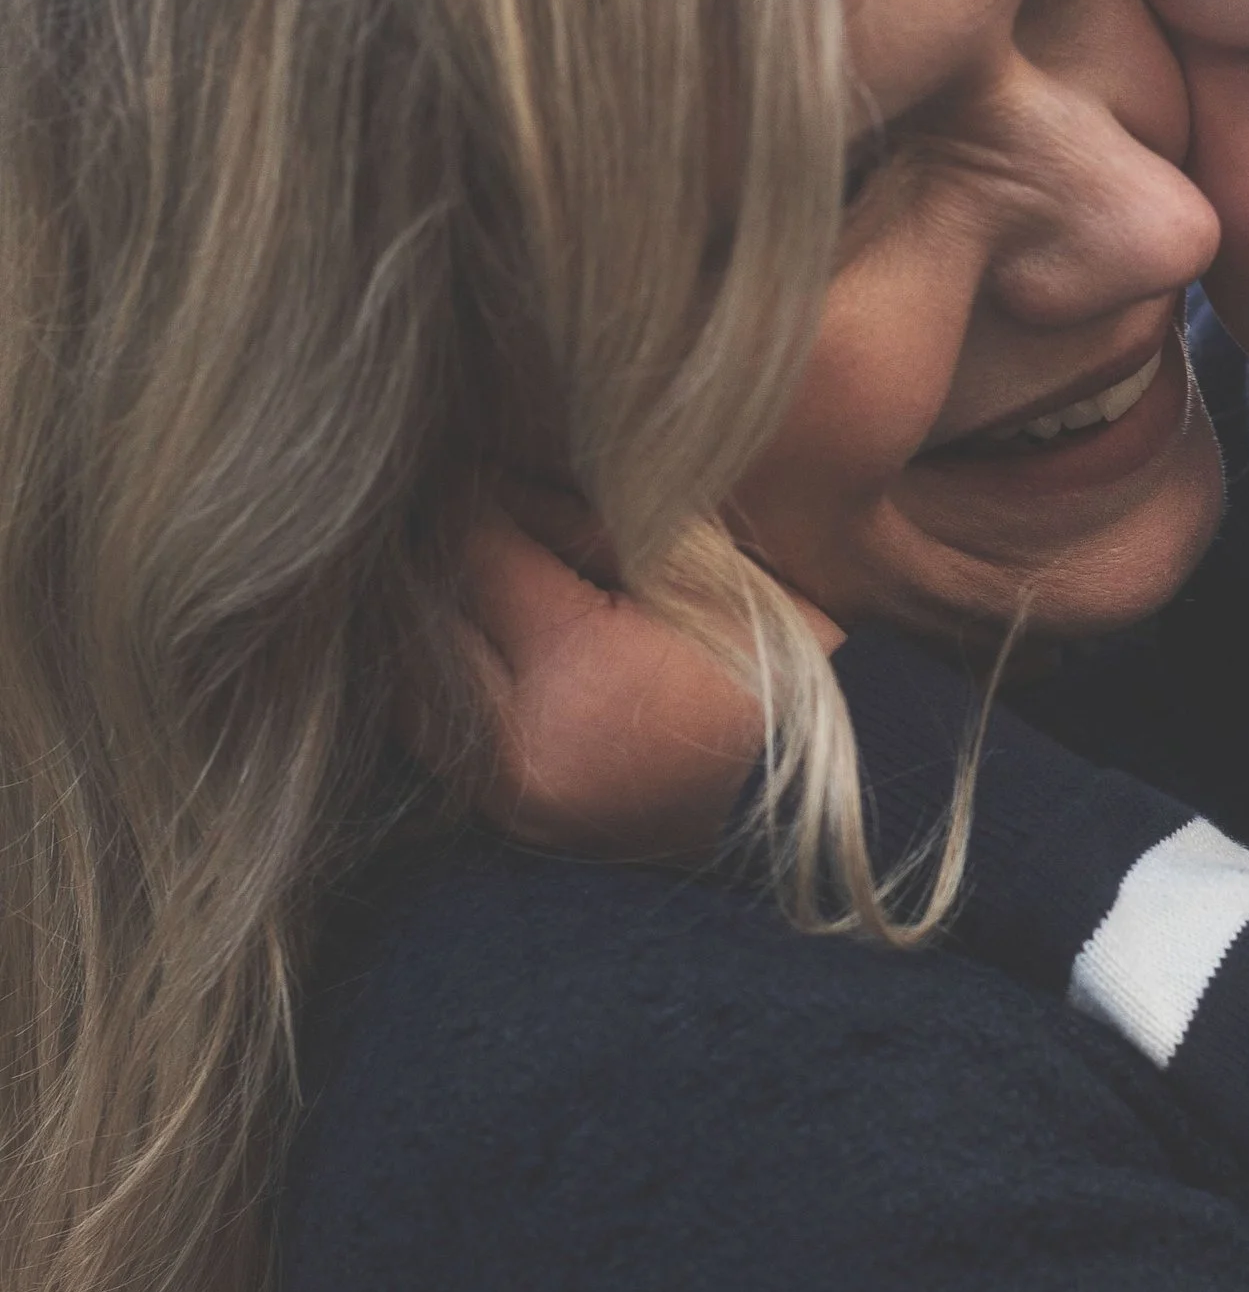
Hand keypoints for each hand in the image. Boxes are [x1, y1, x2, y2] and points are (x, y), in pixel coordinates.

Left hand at [447, 493, 834, 866]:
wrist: (798, 804)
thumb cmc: (764, 671)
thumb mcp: (684, 573)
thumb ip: (574, 522)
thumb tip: (484, 481)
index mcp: (581, 669)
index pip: (477, 551)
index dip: (473, 498)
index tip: (481, 468)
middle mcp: (526, 748)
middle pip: (425, 618)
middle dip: (436, 558)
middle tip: (463, 516)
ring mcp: (510, 800)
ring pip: (408, 686)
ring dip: (425, 625)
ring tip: (460, 580)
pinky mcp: (508, 823)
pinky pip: (434, 738)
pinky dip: (442, 685)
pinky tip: (474, 645)